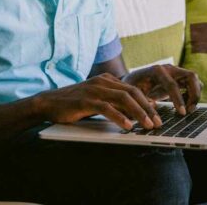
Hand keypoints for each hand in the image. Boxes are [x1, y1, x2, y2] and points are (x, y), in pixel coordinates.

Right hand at [34, 73, 161, 130]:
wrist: (48, 103)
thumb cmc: (73, 104)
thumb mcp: (96, 101)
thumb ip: (113, 103)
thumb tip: (135, 112)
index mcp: (106, 80)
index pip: (133, 89)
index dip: (147, 102)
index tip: (158, 115)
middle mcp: (101, 82)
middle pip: (132, 92)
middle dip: (148, 108)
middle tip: (158, 122)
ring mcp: (93, 89)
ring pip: (123, 98)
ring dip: (138, 112)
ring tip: (148, 125)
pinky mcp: (85, 100)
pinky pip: (106, 107)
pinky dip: (119, 117)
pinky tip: (128, 126)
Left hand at [122, 64, 202, 115]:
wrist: (132, 80)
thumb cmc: (131, 87)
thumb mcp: (133, 93)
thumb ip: (141, 100)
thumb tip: (153, 106)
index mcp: (156, 71)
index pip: (172, 84)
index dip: (178, 99)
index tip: (182, 113)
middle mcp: (168, 68)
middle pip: (191, 76)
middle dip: (194, 94)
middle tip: (189, 111)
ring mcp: (175, 72)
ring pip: (195, 80)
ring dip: (195, 95)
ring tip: (187, 109)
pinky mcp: (179, 78)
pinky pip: (193, 85)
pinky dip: (192, 95)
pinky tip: (184, 104)